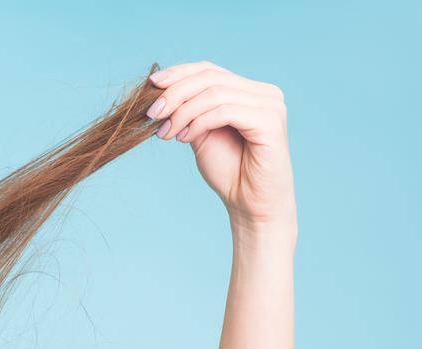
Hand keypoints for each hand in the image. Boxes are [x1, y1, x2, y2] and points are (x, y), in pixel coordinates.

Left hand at [146, 61, 295, 233]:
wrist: (250, 204)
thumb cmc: (228, 171)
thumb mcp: (200, 135)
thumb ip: (188, 112)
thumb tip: (160, 92)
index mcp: (249, 91)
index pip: (209, 70)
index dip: (178, 74)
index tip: (151, 84)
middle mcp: (264, 93)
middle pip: (210, 77)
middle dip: (175, 93)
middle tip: (152, 114)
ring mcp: (270, 105)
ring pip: (214, 94)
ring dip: (182, 112)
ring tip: (165, 133)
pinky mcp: (270, 121)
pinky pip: (225, 111)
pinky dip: (198, 122)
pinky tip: (184, 138)